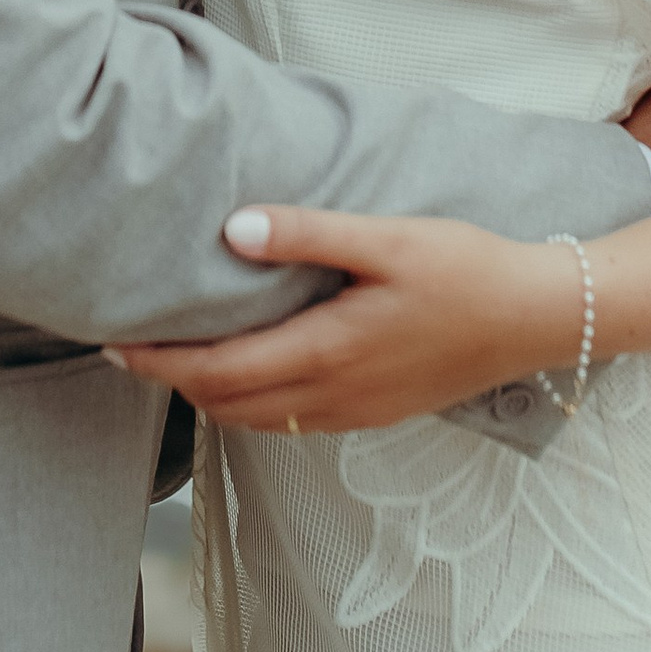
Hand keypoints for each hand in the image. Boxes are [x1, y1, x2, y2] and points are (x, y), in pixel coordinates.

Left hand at [105, 208, 561, 434]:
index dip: (160, 362)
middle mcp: (334, 394)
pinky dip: (252, 405)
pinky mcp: (375, 412)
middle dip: (172, 381)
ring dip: (210, 397)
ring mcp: (355, 411)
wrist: (536, 318)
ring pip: (258, 420)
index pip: (219, 370)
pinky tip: (249, 374)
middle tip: (125, 352)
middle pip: (228, 403)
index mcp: (328, 351)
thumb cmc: (465, 268)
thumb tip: (234, 229)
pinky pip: (293, 422)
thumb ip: (308, 233)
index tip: (115, 344)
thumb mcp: (386, 238)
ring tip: (175, 362)